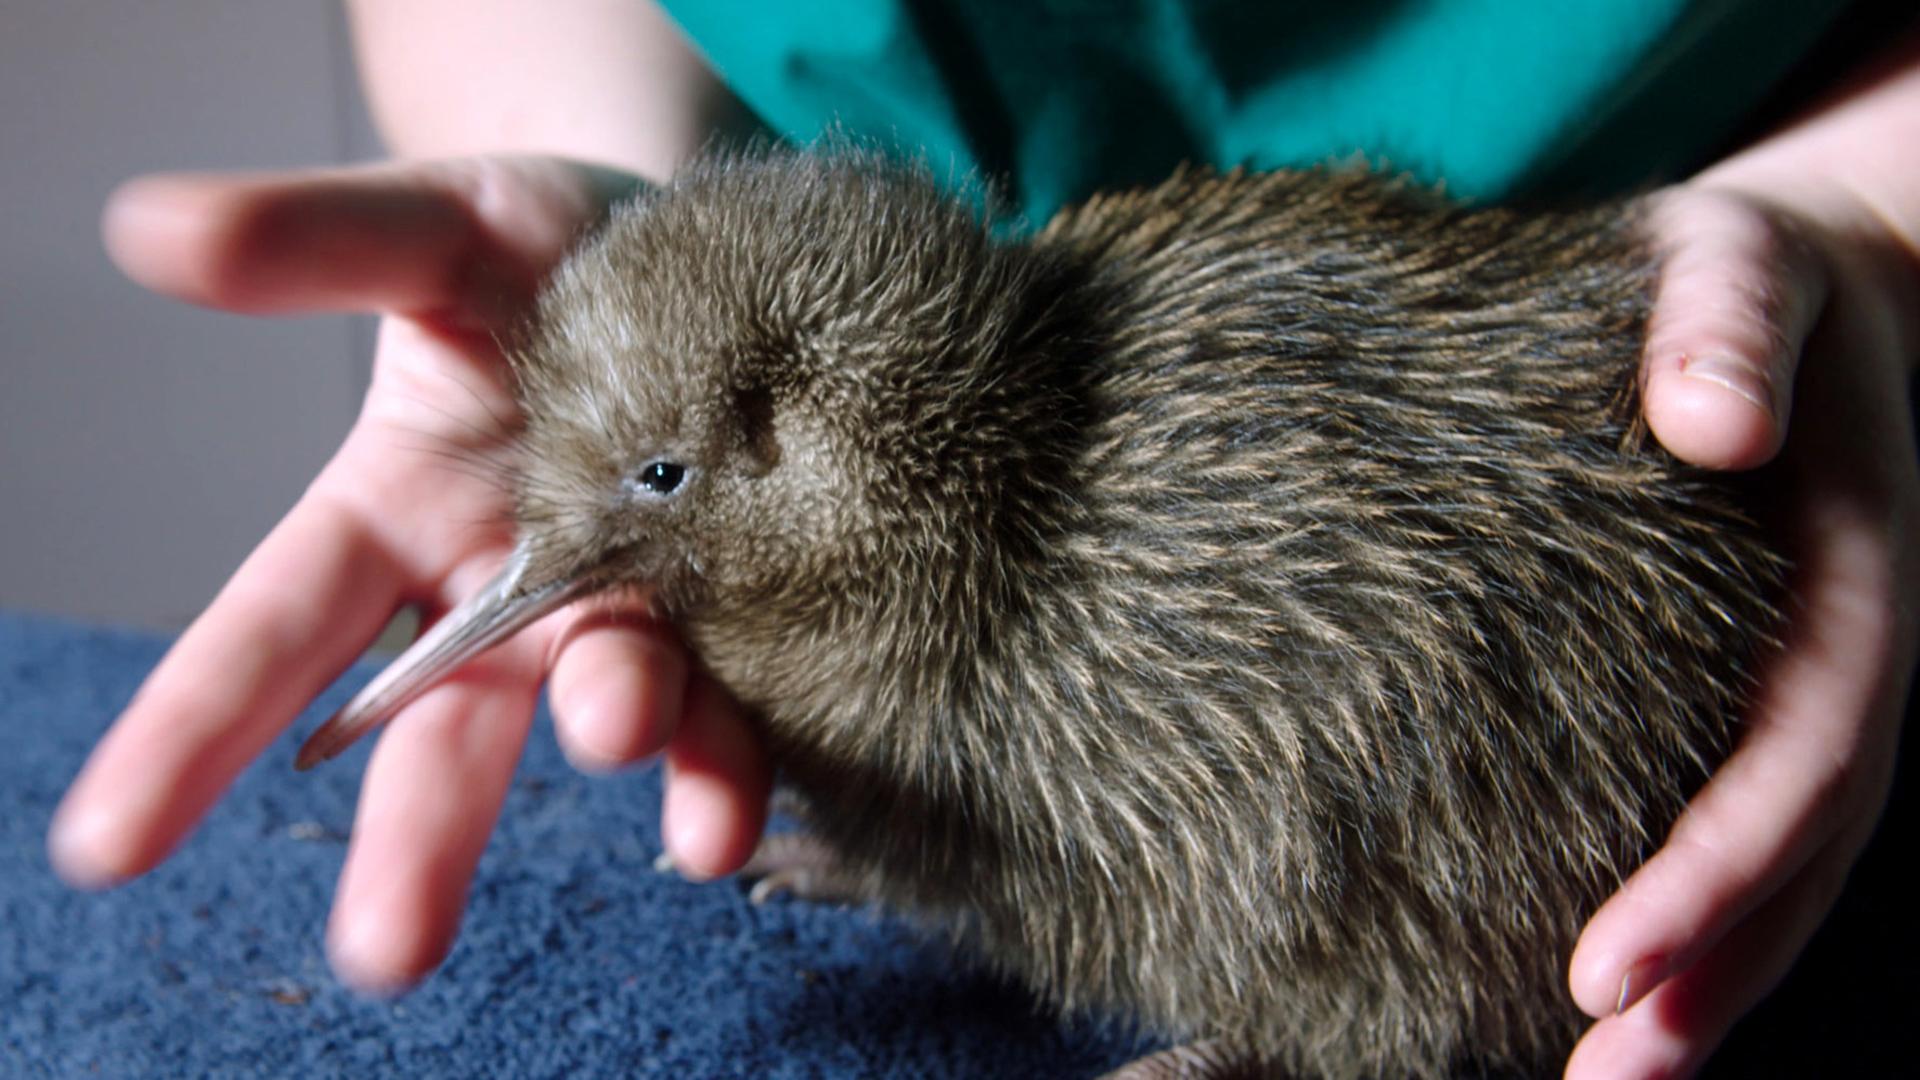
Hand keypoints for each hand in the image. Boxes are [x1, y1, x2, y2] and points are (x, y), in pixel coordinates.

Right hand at [48, 158, 772, 991]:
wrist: (713, 251)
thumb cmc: (546, 241)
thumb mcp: (436, 223)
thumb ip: (318, 239)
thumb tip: (148, 227)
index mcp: (396, 513)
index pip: (276, 632)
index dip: (188, 730)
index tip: (102, 845)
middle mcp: (508, 589)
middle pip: (444, 731)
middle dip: (418, 837)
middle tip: (386, 948)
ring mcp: (631, 607)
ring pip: (613, 713)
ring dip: (639, 761)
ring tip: (684, 832)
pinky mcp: (750, 610)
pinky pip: (743, 698)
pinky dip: (740, 754)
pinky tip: (737, 807)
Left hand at [1565, 175, 1918, 1074]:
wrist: (1764, 285)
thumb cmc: (1732, 279)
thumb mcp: (1732, 262)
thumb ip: (1725, 323)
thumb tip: (1715, 421)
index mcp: (1847, 577)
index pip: (1798, 752)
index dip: (1716, 868)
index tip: (1606, 960)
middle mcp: (1836, 658)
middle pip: (1798, 854)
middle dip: (1711, 976)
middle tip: (1599, 1076)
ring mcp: (1792, 689)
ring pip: (1777, 870)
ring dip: (1705, 987)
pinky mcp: (1726, 696)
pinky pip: (1722, 826)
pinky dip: (1682, 922)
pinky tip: (1600, 992)